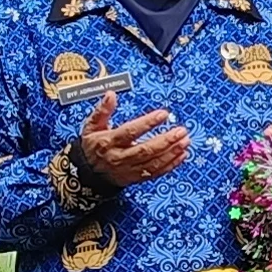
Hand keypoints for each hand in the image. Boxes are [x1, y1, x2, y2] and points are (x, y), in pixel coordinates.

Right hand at [73, 91, 190, 188]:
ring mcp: (128, 169)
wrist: (86, 173)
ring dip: (171, 153)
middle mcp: (119, 156)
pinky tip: (181, 156)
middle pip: (145, 150)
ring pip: (152, 163)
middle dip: (165, 141)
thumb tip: (111, 95)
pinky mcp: (135, 177)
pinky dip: (170, 165)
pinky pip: (155, 173)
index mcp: (109, 141)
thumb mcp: (91, 126)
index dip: (147, 123)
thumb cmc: (92, 146)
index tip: (163, 114)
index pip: (130, 132)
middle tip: (181, 131)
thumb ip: (102, 110)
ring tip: (185, 142)